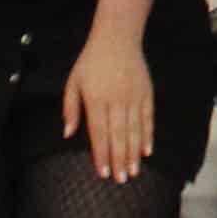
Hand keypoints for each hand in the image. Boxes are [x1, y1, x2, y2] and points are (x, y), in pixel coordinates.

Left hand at [63, 33, 157, 184]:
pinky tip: (147, 151)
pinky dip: (148, 135)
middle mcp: (116, 100)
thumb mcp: (73, 82)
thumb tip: (68, 133)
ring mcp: (133, 97)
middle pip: (118, 135)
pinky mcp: (146, 93)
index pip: (99, 132)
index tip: (103, 172)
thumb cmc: (91, 62)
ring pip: (135, 130)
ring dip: (134, 153)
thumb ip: (70, 109)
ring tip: (134, 171)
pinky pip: (148, 118)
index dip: (102, 154)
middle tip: (122, 180)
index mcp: (96, 98)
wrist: (117, 38)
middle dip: (119, 159)